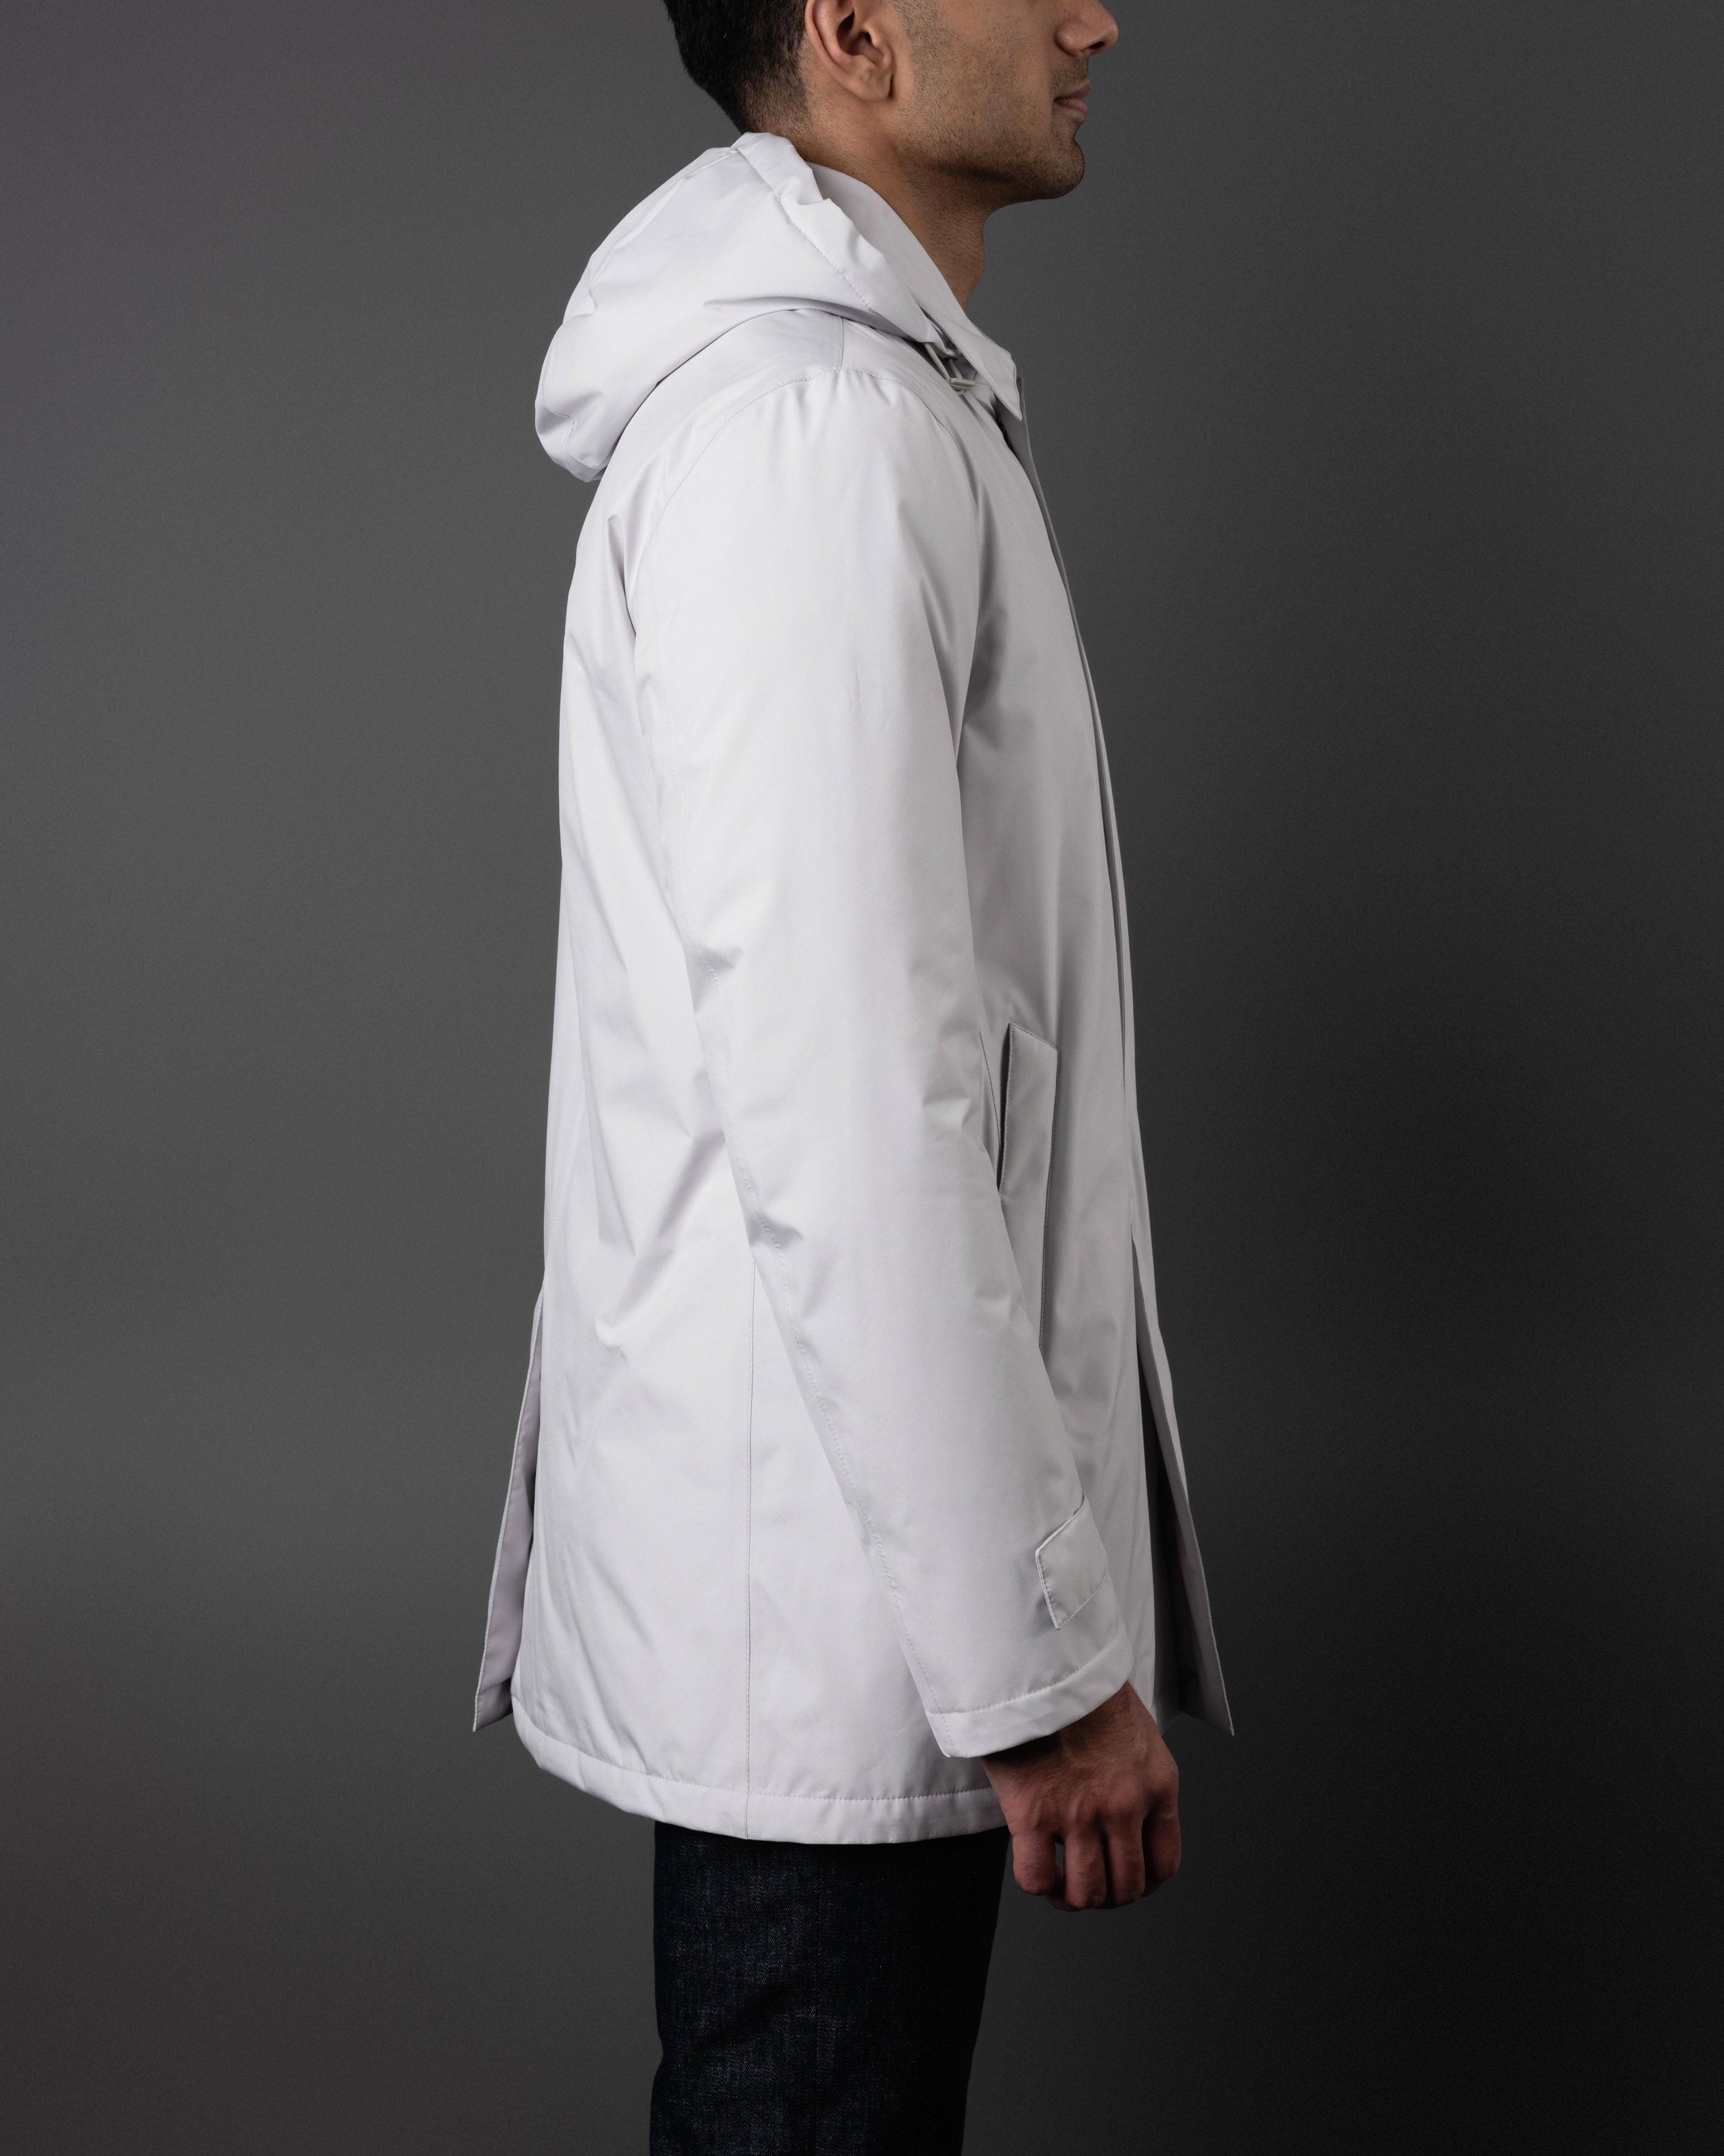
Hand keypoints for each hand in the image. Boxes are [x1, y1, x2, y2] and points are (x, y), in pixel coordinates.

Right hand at [981, 1682, 1179, 1910]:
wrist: (1042, 1660)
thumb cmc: (1082, 1690)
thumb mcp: (1137, 1734)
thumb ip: (1138, 1779)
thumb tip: (1127, 1819)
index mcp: (1158, 1784)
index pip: (1165, 1864)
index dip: (1143, 1884)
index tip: (1123, 1880)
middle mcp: (1126, 1805)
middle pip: (1127, 1888)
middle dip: (1106, 1896)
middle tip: (1085, 1883)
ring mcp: (1081, 1813)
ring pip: (1086, 1893)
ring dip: (1071, 1897)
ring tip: (1058, 1882)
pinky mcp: (1034, 1814)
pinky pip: (1037, 1878)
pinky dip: (1037, 1884)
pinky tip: (1035, 1865)